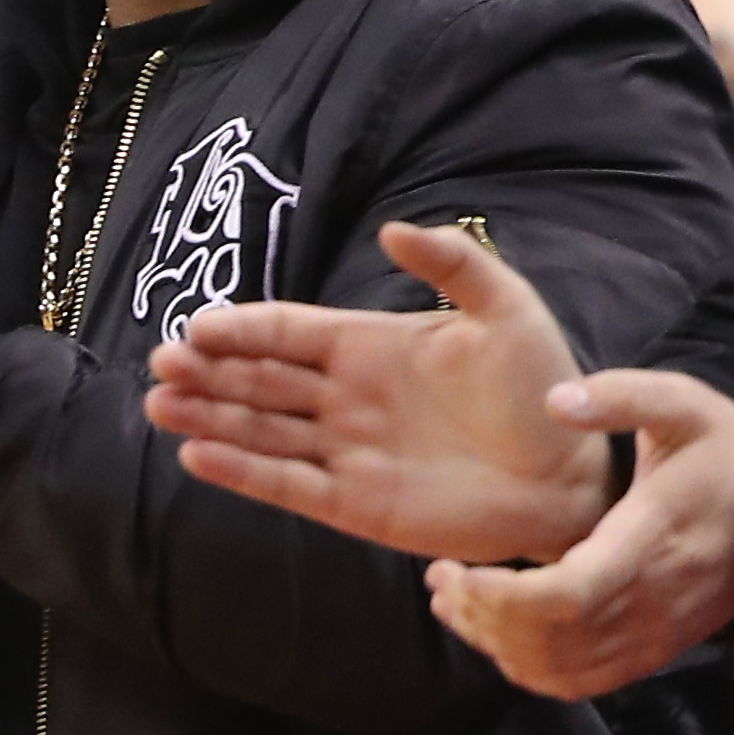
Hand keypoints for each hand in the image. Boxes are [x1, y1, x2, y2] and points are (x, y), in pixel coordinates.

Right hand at [146, 223, 602, 559]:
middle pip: (257, 380)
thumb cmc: (543, 389)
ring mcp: (342, 451)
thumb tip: (392, 230)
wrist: (573, 475)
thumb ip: (455, 265)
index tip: (198, 327)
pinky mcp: (350, 504)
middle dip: (207, 372)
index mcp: (367, 347)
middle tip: (161, 364)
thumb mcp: (509, 310)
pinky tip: (197, 457)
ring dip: (207, 419)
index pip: (286, 333)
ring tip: (160, 407)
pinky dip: (240, 472)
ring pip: (258, 431)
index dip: (241, 329)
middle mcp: (342, 397)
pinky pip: (284, 484)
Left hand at [424, 369, 733, 700]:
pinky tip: (498, 632)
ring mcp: (655, 633)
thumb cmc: (726, 456)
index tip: (457, 571)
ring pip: (557, 668)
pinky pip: (580, 681)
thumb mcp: (685, 406)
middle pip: (549, 640)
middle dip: (482, 617)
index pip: (567, 596)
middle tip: (441, 579)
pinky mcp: (654, 650)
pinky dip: (529, 668)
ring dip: (495, 644)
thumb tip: (556, 400)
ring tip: (454, 601)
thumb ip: (624, 396)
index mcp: (650, 541)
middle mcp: (652, 600)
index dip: (501, 597)